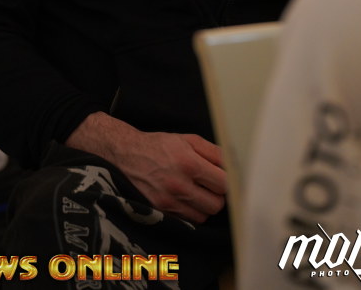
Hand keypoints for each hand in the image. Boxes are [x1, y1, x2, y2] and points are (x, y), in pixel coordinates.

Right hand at [66, 112, 226, 222]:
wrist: (126, 155)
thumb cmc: (159, 146)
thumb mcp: (188, 139)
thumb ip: (213, 152)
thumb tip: (233, 165)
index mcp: (188, 163)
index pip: (223, 184)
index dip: (228, 181)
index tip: (225, 178)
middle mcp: (179, 185)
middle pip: (216, 205)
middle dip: (218, 195)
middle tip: (212, 185)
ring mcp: (168, 202)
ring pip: (203, 216)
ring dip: (205, 206)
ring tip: (198, 192)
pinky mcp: (161, 212)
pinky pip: (188, 221)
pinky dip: (192, 213)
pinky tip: (187, 199)